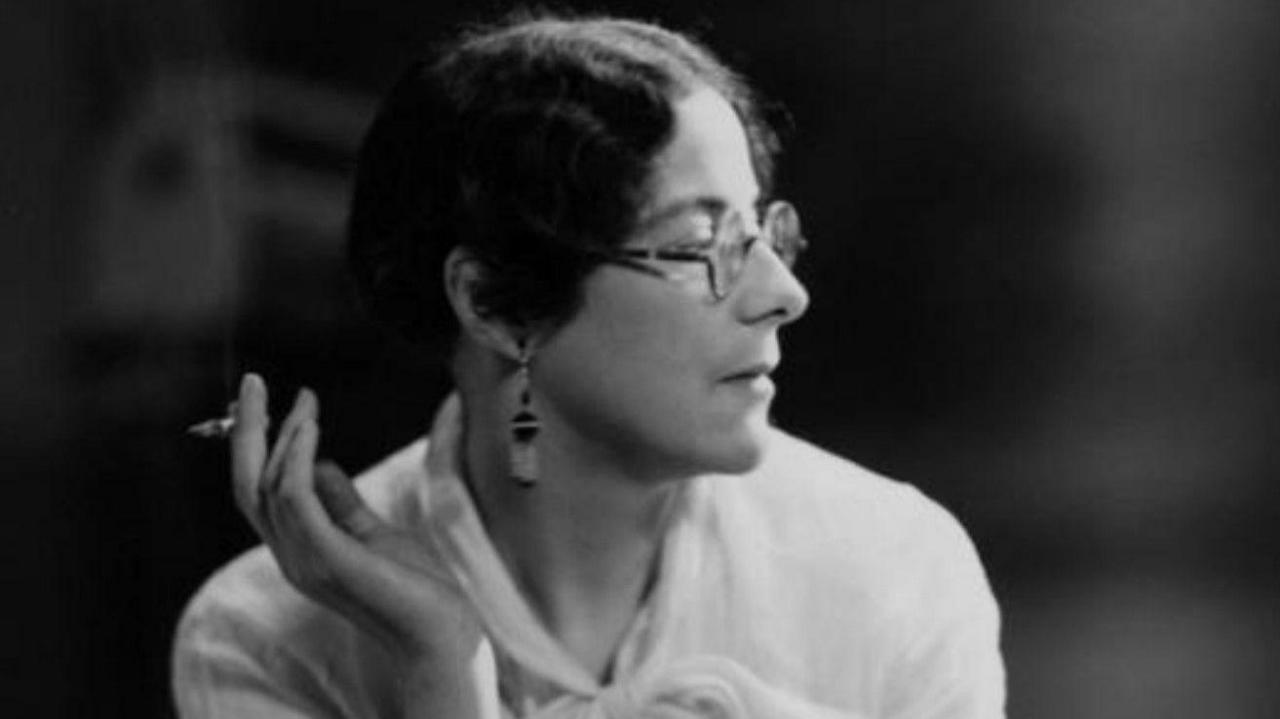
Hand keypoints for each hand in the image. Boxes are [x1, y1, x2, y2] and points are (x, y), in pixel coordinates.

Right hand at [229, 373, 493, 715]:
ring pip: (268, 487)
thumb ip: (340, 499)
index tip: (274, 401)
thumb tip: (317, 460)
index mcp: (297, 550)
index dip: (258, 445)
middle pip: (246, 485)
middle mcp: (290, 556)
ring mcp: (304, 560)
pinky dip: (297, 457)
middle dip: (246, 431)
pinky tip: (310, 428)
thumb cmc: (411, 584)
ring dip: (284, 436)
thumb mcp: (370, 530)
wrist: (438, 630)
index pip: (257, 492)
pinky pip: (296, 498)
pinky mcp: (327, 558)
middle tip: (253, 383)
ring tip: (304, 402)